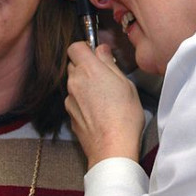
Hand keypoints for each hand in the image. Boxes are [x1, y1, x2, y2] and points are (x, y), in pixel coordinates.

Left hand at [65, 41, 144, 169]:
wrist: (112, 147)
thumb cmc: (124, 116)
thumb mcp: (125, 83)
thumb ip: (110, 63)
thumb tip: (102, 50)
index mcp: (89, 69)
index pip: (75, 47)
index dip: (85, 48)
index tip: (96, 54)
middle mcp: (74, 82)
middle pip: (73, 65)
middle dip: (86, 66)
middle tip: (104, 76)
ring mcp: (69, 99)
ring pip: (74, 83)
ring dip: (84, 84)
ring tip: (103, 96)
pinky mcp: (69, 114)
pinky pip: (74, 100)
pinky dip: (83, 101)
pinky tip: (98, 110)